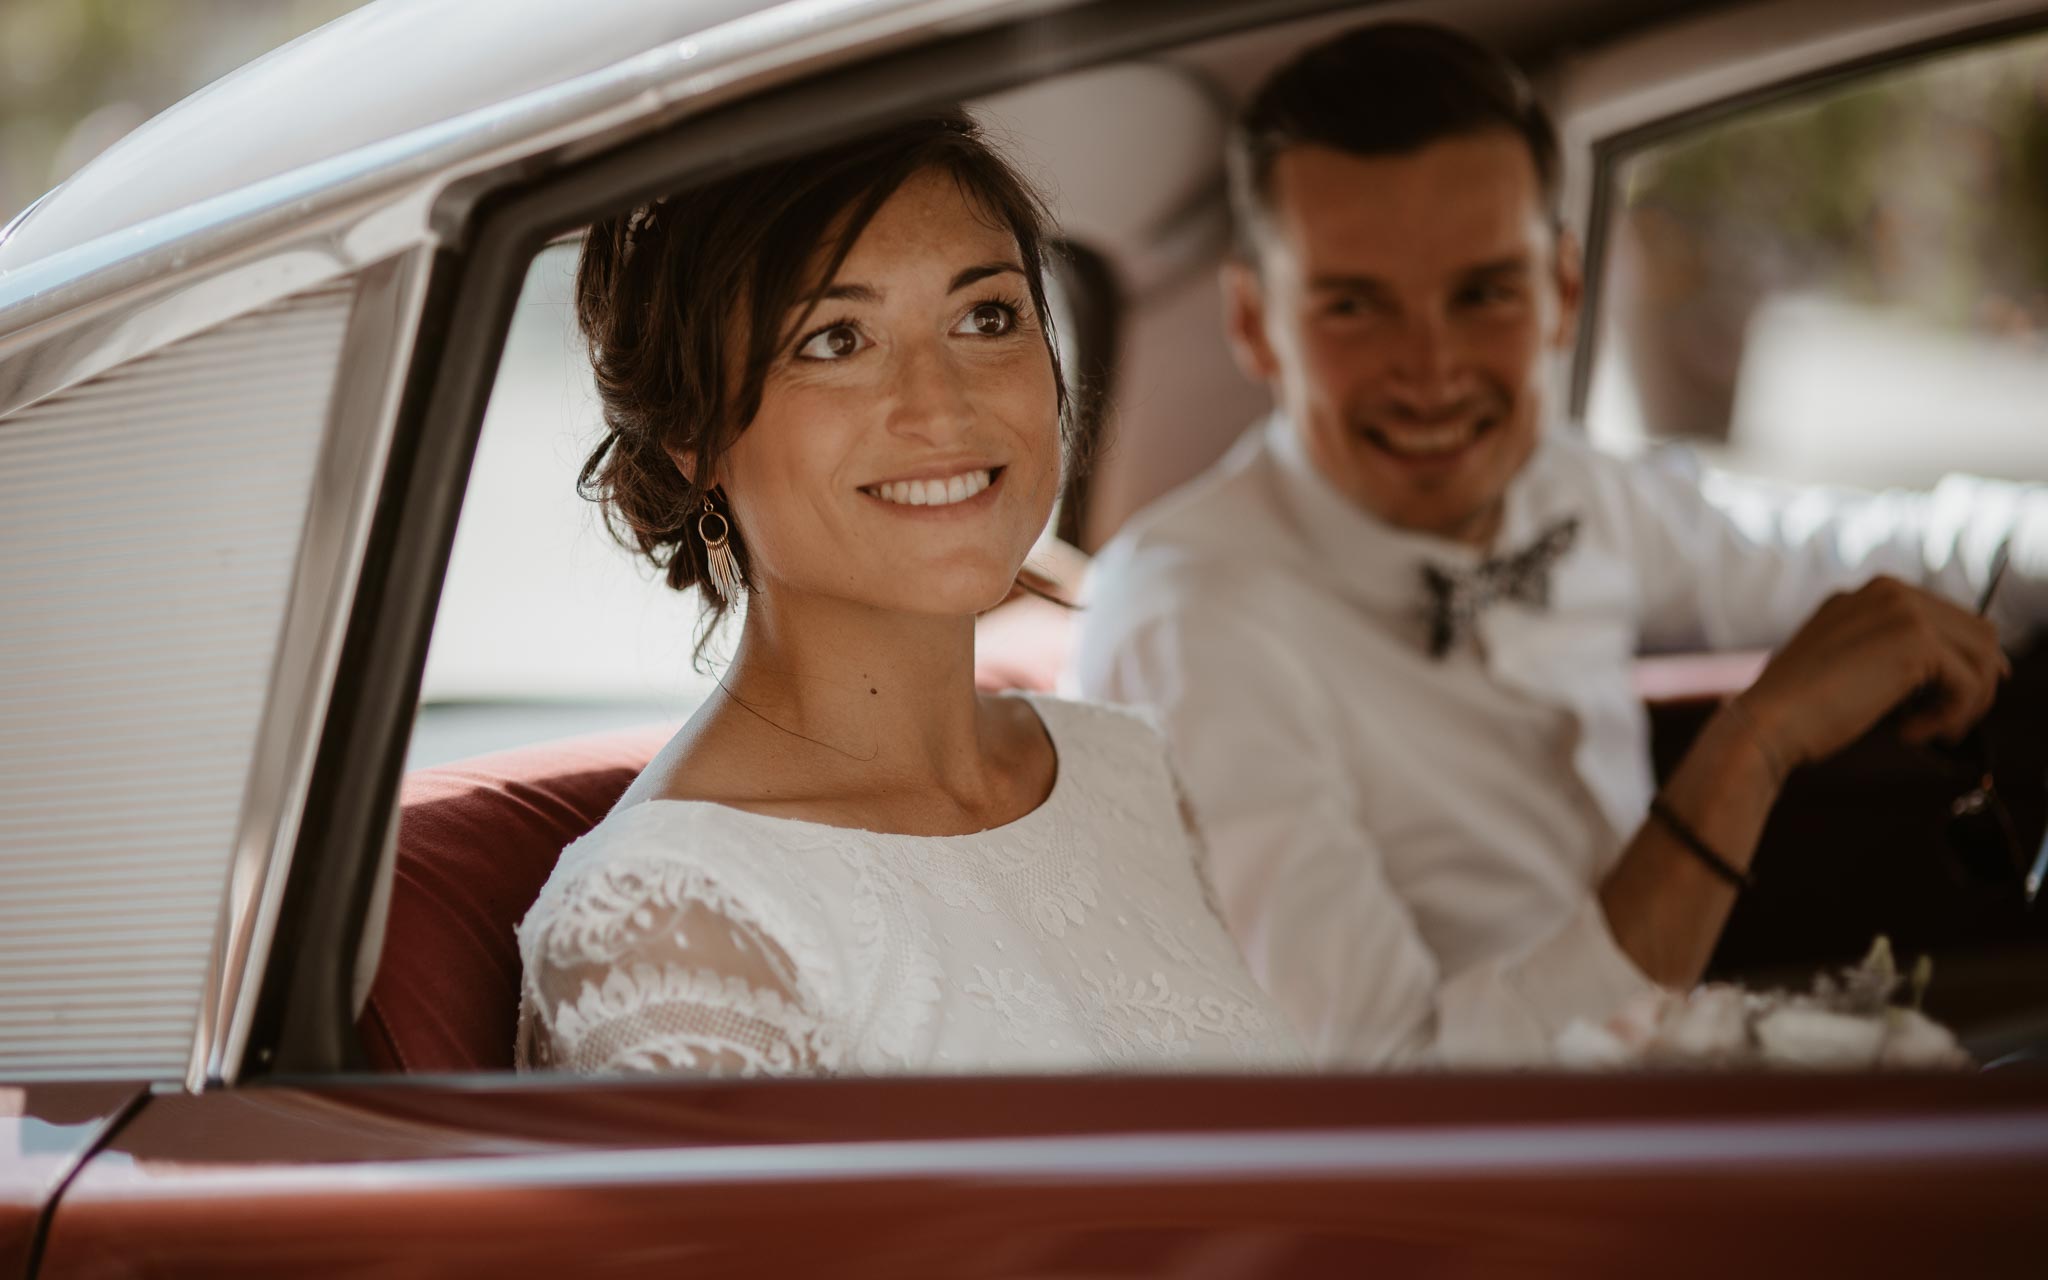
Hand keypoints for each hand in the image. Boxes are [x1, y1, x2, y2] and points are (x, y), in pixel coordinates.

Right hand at [1735, 576, 2007, 771]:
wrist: (1764, 724)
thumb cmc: (1800, 714)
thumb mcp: (1853, 673)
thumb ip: (1897, 662)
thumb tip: (1970, 676)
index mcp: (1868, 595)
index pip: (1949, 619)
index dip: (1964, 663)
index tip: (1955, 704)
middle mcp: (1887, 590)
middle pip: (1978, 631)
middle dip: (1974, 684)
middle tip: (1945, 726)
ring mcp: (1902, 609)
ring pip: (1984, 654)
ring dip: (1968, 702)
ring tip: (1928, 732)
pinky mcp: (1915, 639)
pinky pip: (1969, 682)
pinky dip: (1950, 717)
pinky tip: (1908, 733)